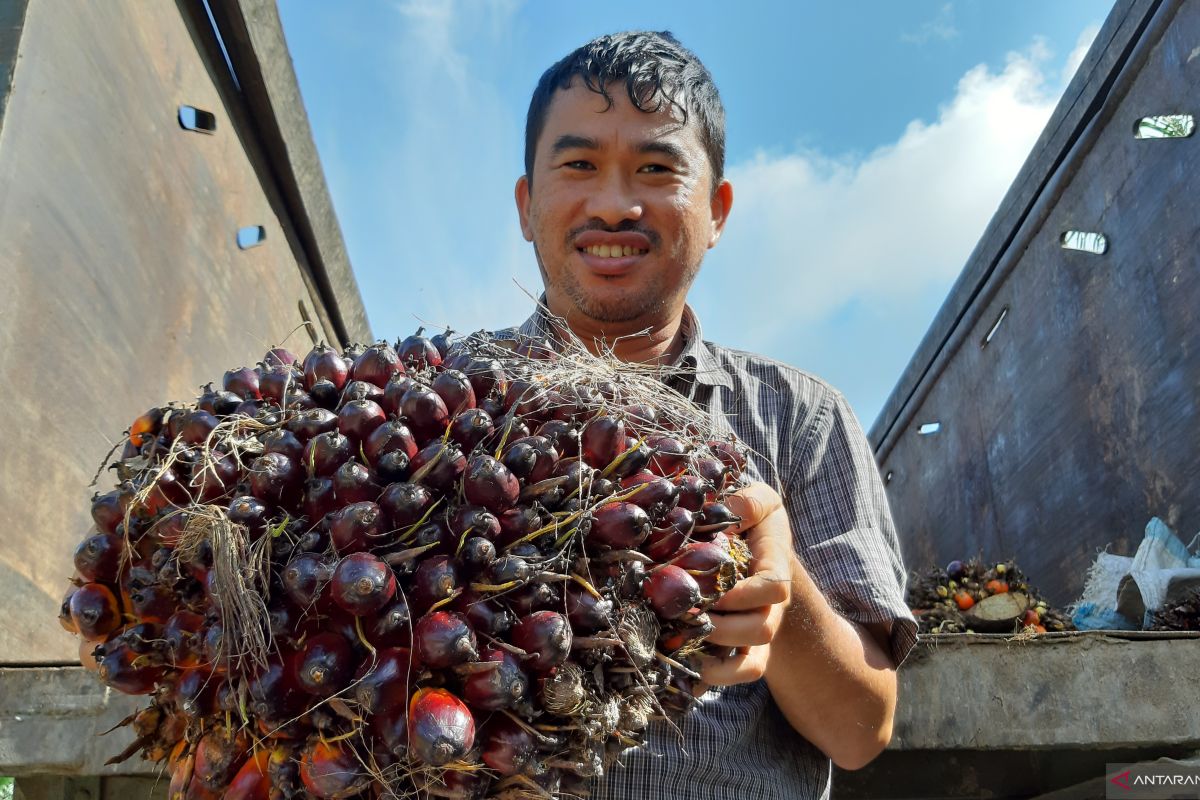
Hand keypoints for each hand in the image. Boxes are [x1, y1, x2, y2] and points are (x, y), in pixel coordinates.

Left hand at [699, 482, 794, 686]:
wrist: (755, 549)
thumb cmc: (753, 522)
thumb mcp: (759, 502)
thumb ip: (750, 501)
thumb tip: (728, 510)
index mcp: (775, 568)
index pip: (774, 588)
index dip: (745, 594)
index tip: (714, 586)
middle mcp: (770, 607)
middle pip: (762, 629)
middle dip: (722, 626)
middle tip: (686, 614)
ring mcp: (757, 631)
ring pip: (751, 659)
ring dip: (715, 654)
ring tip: (680, 639)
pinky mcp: (741, 648)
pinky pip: (739, 675)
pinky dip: (713, 679)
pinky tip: (684, 673)